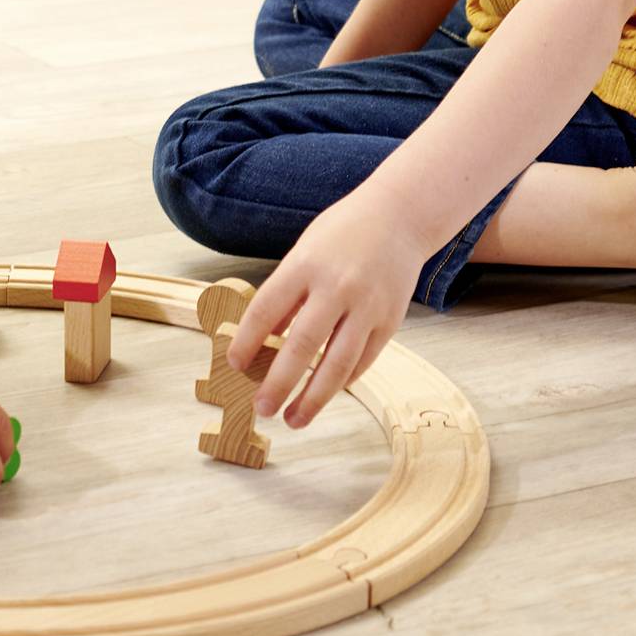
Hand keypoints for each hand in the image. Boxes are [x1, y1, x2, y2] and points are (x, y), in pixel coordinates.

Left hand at [228, 187, 433, 429]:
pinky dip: (341, 382)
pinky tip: (325, 394)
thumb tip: (266, 339)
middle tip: (261, 408)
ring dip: (313, 398)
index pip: (266, 309)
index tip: (235, 365)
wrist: (400, 216)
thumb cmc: (343, 233)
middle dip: (278, 383)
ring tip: (293, 419)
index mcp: (305, 264)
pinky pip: (362, 361)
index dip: (247, 341)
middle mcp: (336, 287)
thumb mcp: (305, 250)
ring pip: (337, 364)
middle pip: (302, 345)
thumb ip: (287, 294)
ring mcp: (367, 306)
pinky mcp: (390, 321)